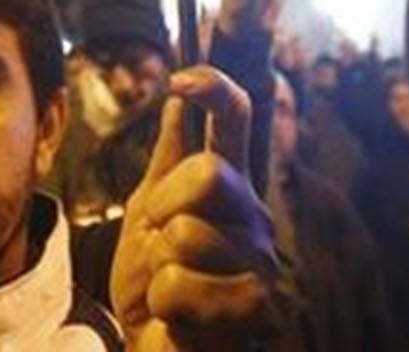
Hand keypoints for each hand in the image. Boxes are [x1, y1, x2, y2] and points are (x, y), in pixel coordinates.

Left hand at [113, 66, 280, 351]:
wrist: (150, 344)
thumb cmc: (151, 282)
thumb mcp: (147, 213)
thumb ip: (166, 160)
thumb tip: (176, 98)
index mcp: (228, 185)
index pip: (235, 119)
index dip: (214, 88)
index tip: (179, 81)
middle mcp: (253, 214)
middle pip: (210, 173)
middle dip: (165, 208)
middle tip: (160, 243)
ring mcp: (261, 260)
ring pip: (189, 235)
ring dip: (160, 269)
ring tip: (173, 290)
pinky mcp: (258, 306)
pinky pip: (182, 286)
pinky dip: (166, 305)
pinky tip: (182, 318)